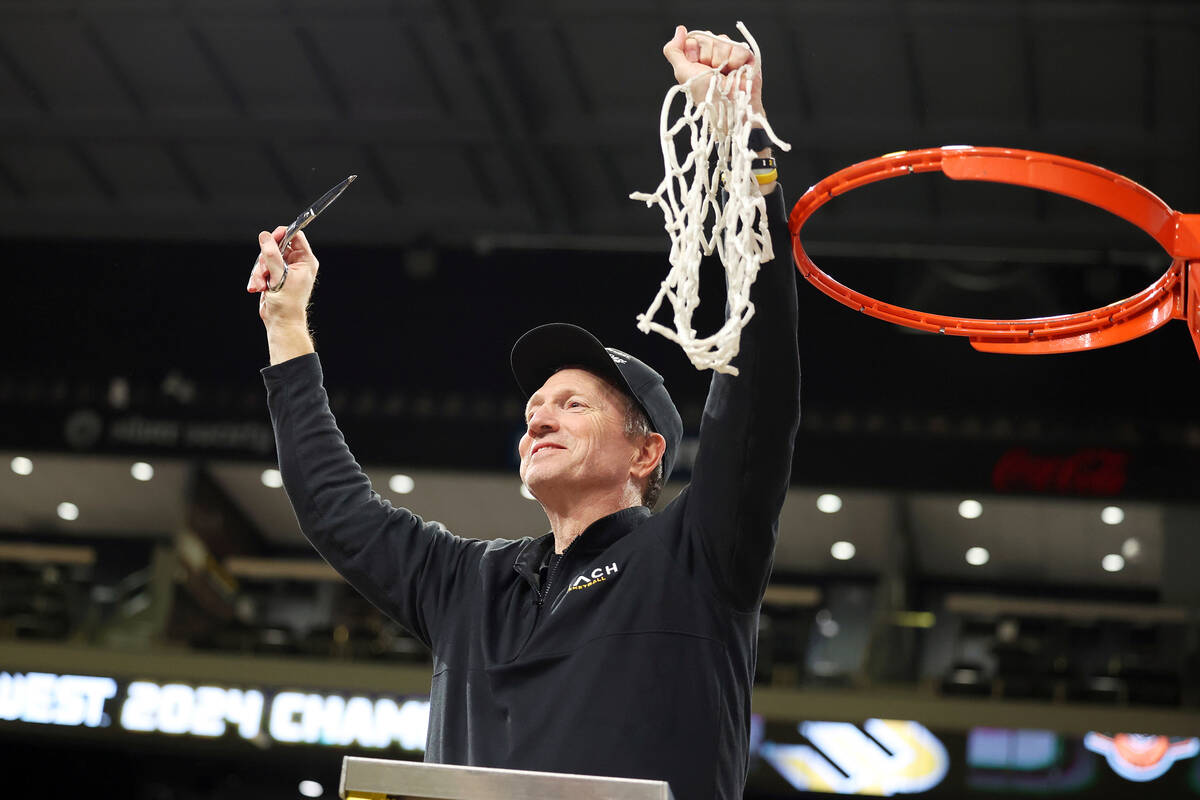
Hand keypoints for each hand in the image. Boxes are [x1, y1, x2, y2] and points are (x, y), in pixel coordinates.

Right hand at [247, 227, 318, 363]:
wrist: (281, 322)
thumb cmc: (287, 303)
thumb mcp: (279, 276)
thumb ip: (272, 255)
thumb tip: (265, 236)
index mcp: (305, 261)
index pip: (296, 236)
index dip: (282, 234)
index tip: (270, 237)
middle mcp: (296, 263)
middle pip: (276, 246)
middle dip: (265, 260)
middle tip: (265, 272)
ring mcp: (284, 270)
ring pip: (265, 258)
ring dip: (259, 272)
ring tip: (261, 285)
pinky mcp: (273, 276)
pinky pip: (261, 268)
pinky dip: (257, 278)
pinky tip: (257, 288)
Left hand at [661, 25, 762, 113]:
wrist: (728, 107)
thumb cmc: (705, 95)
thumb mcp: (683, 72)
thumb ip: (674, 51)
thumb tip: (680, 30)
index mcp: (697, 58)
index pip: (694, 38)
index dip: (694, 50)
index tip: (697, 64)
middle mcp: (713, 55)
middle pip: (708, 37)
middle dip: (708, 55)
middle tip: (711, 72)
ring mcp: (729, 55)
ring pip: (723, 40)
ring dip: (722, 59)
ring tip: (724, 74)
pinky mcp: (745, 57)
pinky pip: (738, 46)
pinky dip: (736, 59)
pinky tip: (735, 71)